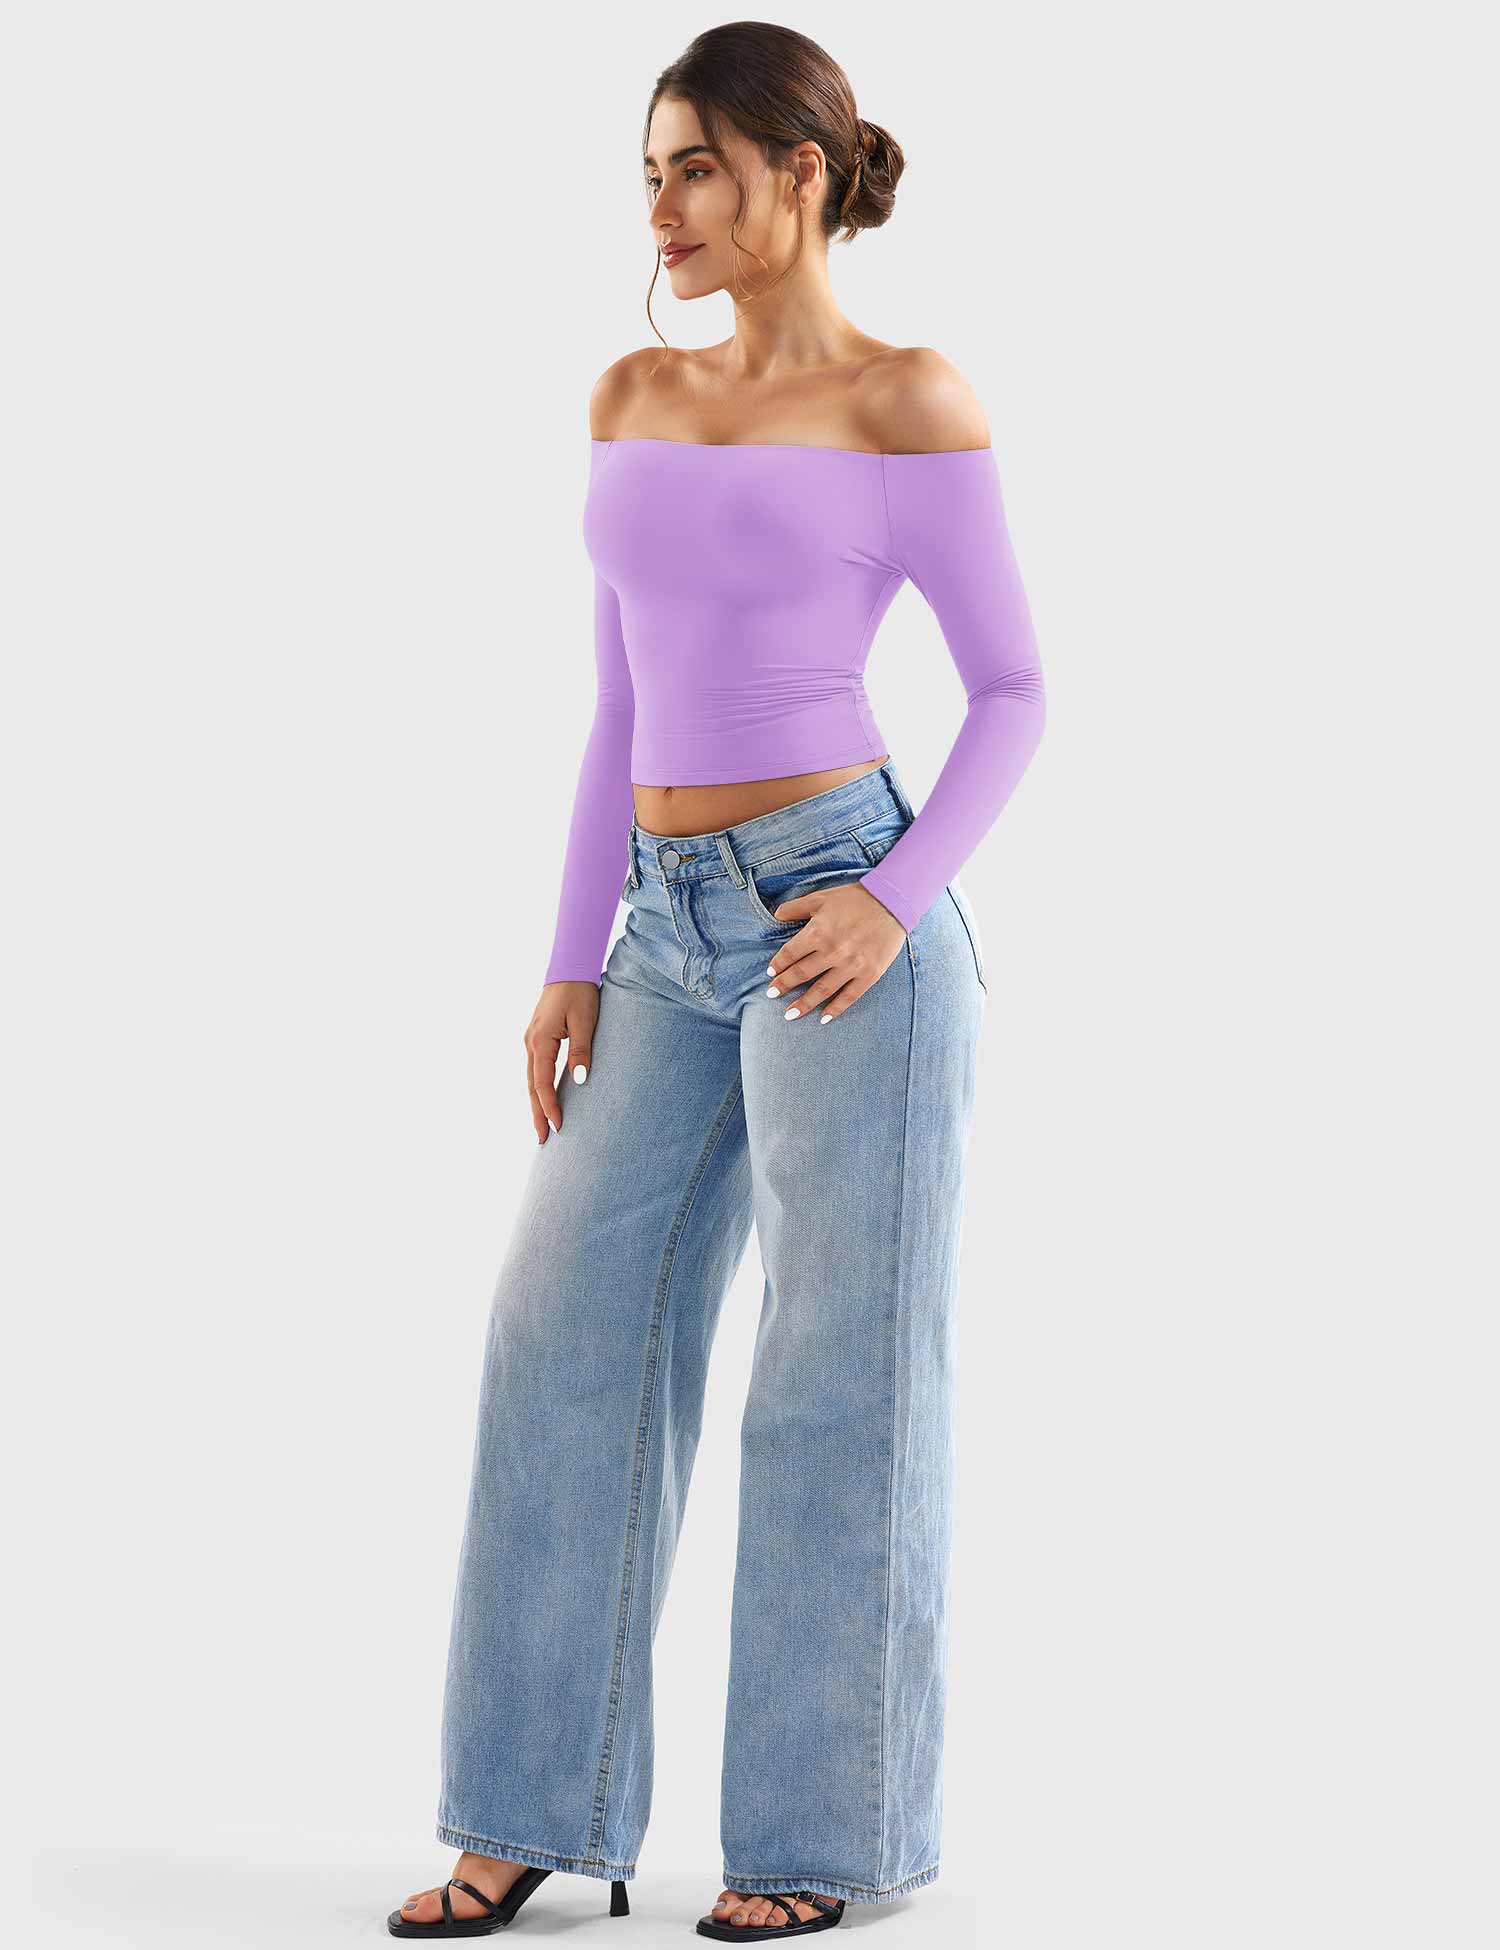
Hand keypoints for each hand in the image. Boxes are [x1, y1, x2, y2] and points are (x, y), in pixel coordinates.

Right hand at [527, 981, 598, 1140]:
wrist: (569, 968)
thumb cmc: (580, 992)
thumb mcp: (585, 1021)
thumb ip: (581, 1051)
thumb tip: (579, 1081)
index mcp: (541, 1040)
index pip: (542, 1083)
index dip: (549, 1107)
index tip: (558, 1128)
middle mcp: (531, 1042)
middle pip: (532, 1086)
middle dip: (538, 1114)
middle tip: (543, 1140)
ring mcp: (531, 1040)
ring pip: (531, 1079)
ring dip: (537, 1103)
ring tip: (542, 1126)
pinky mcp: (537, 1037)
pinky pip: (535, 1069)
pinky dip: (538, 1088)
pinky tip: (544, 1099)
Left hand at [764, 883, 907, 1022]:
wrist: (892, 902)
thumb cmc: (854, 899)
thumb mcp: (820, 898)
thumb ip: (795, 908)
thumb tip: (775, 916)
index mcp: (817, 932)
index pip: (790, 954)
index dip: (777, 965)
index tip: (770, 974)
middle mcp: (832, 952)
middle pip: (801, 974)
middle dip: (784, 986)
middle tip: (772, 995)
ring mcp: (851, 966)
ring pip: (821, 990)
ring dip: (804, 1004)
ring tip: (790, 1015)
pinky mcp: (869, 974)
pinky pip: (849, 996)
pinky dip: (835, 1009)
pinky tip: (823, 1018)